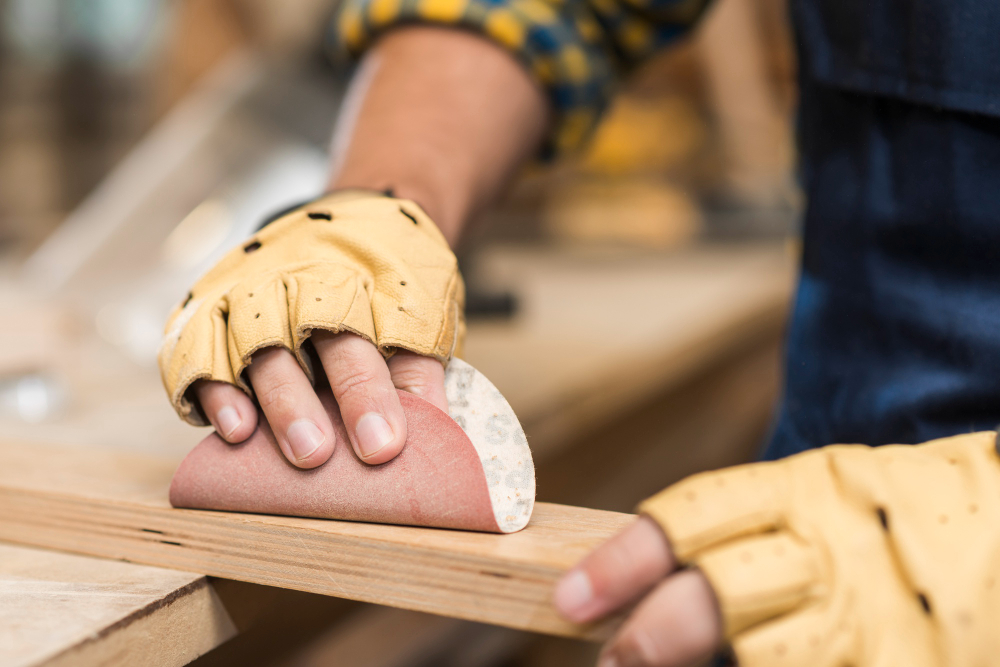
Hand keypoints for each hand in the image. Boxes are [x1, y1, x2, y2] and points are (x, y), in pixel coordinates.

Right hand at [159, 192, 463, 468]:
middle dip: (304, 402)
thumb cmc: (389, 282)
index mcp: (364, 284)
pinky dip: (208, 388)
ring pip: (252, 345)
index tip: (382, 448)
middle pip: (306, 343)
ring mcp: (254, 294)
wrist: (350, 219)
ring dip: (263, 399)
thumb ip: (421, 373)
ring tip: (258, 439)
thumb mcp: (422, 311)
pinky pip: (197, 349)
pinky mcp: (212, 310)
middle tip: (316, 455)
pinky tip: (229, 426)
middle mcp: (303, 284)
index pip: (369, 342)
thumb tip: (437, 442)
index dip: (372, 397)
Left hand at [559, 432, 999, 666]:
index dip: (625, 560)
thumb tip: (643, 581)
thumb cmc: (888, 509)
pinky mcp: (909, 666)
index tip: (571, 598)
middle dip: (653, 635)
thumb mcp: (820, 488)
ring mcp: (876, 614)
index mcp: (803, 487)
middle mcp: (833, 547)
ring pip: (768, 657)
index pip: (693, 515)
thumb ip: (744, 528)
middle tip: (609, 663)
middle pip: (720, 591)